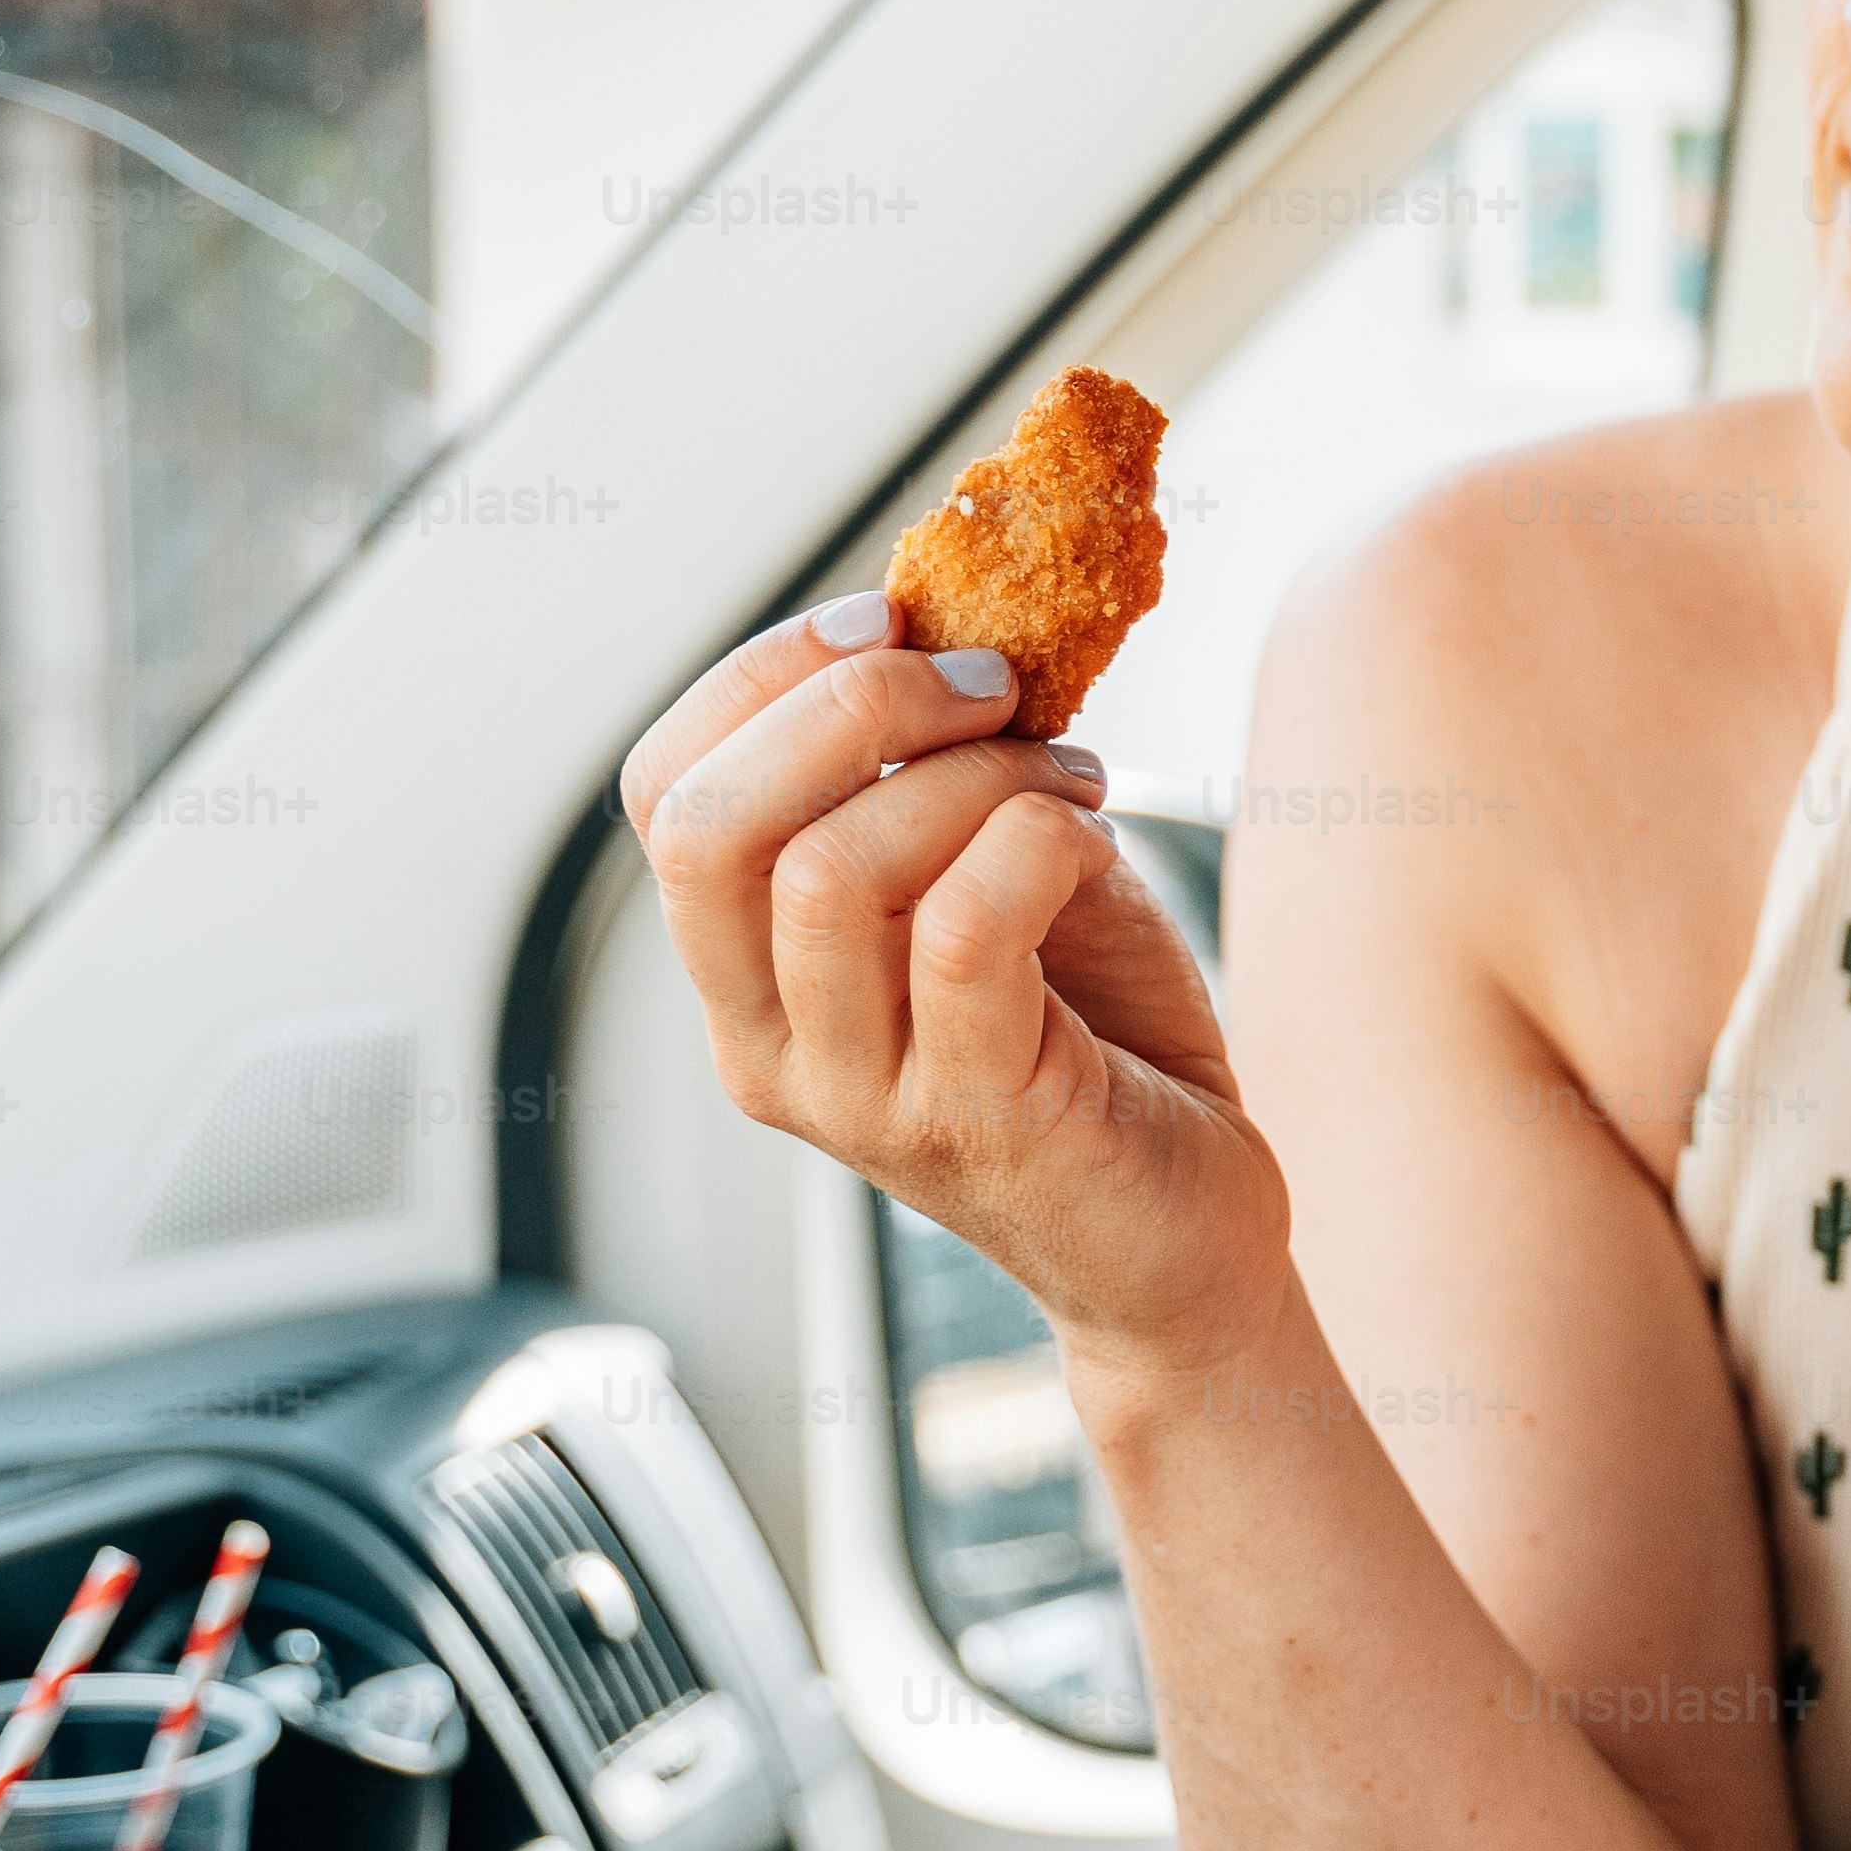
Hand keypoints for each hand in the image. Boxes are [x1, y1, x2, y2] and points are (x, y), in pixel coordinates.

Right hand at [622, 593, 1286, 1366]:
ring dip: (970, 775)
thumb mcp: (985, 874)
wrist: (1185, 1233)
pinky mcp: (972, 1120)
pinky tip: (1093, 845)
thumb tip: (933, 617)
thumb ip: (930, 777)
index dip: (762, 678)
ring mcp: (859, 1096)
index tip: (890, 620)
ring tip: (1069, 777)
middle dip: (850, 705)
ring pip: (830, 872)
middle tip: (989, 683)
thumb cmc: (1092, 1036)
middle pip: (711, 829)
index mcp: (745, 978)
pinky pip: (963, 927)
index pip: (664, 797)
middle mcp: (769, 1047)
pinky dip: (1037, 840)